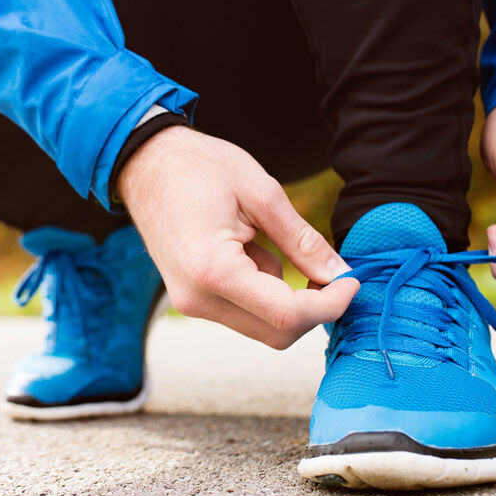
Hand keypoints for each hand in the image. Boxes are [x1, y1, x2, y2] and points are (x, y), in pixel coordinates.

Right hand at [116, 126, 357, 348]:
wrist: (144, 162)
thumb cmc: (198, 166)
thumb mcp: (261, 192)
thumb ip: (302, 240)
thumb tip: (340, 273)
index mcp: (213, 270)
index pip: (287, 315)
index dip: (331, 303)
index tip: (352, 280)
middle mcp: (197, 299)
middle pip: (276, 333)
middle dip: (314, 310)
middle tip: (331, 272)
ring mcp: (190, 302)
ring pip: (261, 326)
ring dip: (287, 299)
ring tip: (273, 245)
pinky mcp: (190, 298)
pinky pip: (241, 311)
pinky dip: (264, 291)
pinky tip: (252, 250)